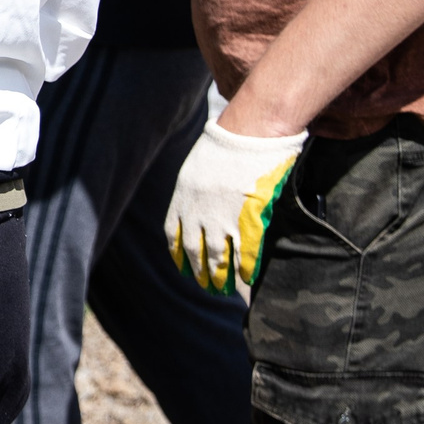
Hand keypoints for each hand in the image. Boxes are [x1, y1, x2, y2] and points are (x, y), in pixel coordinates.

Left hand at [165, 118, 307, 293]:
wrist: (249, 133)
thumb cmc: (226, 144)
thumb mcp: (197, 167)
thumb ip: (195, 191)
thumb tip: (200, 208)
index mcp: (182, 197)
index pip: (173, 234)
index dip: (178, 254)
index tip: (182, 268)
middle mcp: (197, 212)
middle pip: (195, 250)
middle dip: (199, 271)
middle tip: (206, 287)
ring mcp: (222, 217)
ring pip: (218, 255)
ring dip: (219, 276)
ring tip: (222, 290)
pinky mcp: (247, 218)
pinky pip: (245, 251)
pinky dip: (245, 267)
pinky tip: (247, 278)